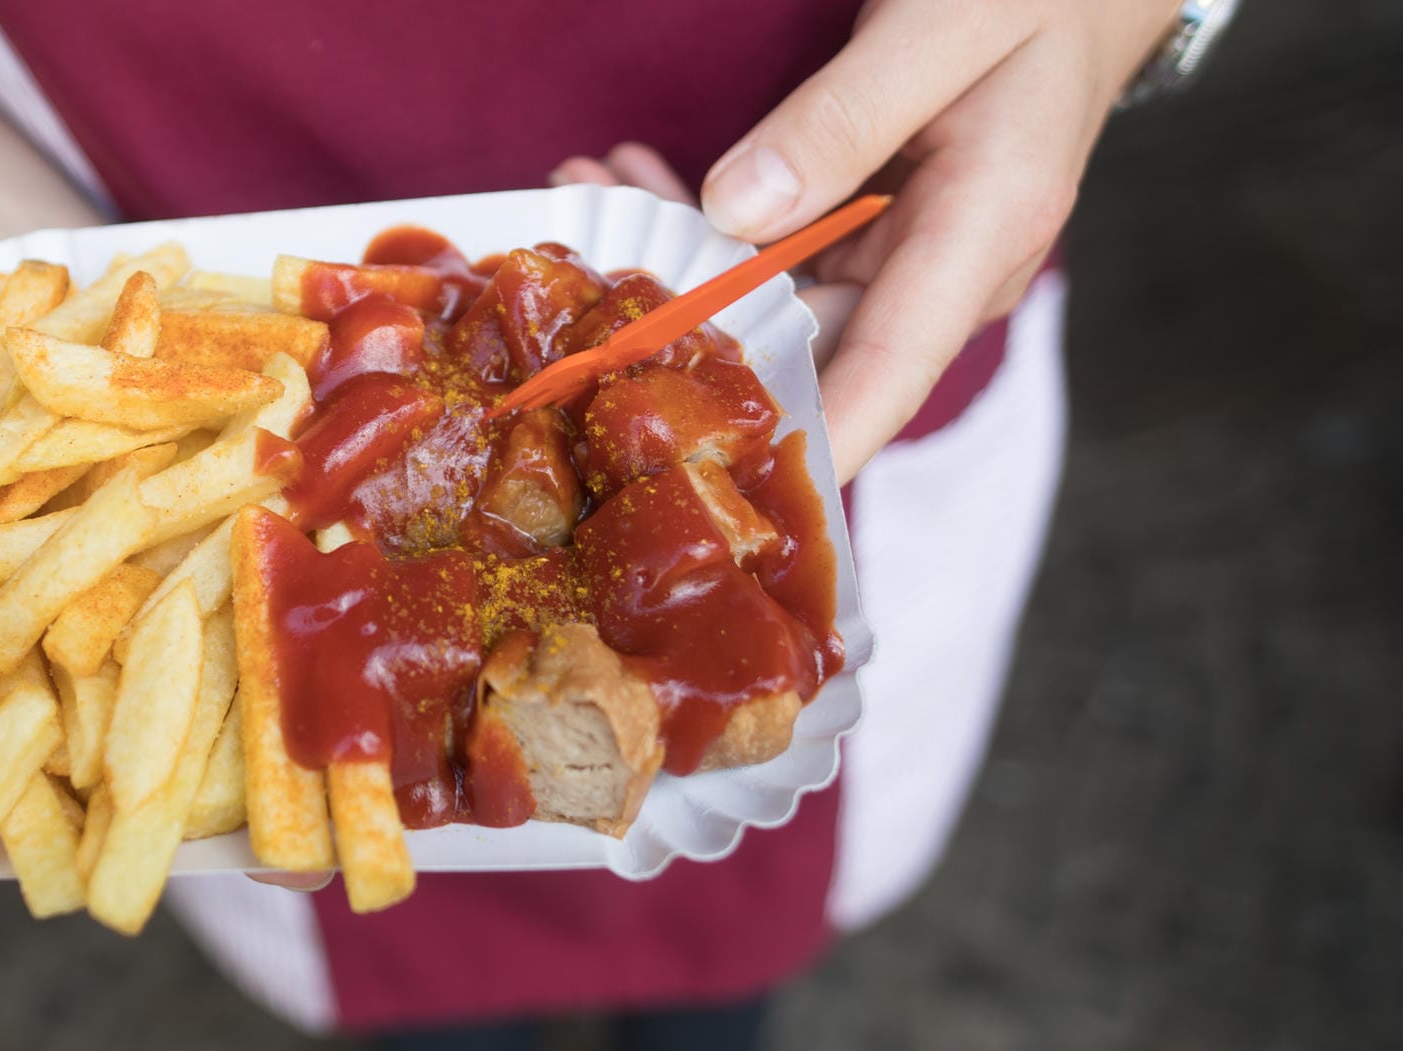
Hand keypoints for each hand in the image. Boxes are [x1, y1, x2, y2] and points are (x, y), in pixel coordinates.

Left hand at [560, 0, 1177, 480]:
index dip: (806, 442)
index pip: (888, 376)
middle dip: (687, 325)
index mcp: (984, 231)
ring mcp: (907, 256)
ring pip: (775, 298)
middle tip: (582, 274)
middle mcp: (945, 269)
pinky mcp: (875, 233)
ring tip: (588, 194)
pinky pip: (779, 252)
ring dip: (680, 258)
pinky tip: (634, 178)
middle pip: (806, 345)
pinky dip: (707, 220)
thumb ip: (843, 119)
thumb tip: (738, 210)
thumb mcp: (942, 27)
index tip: (726, 489)